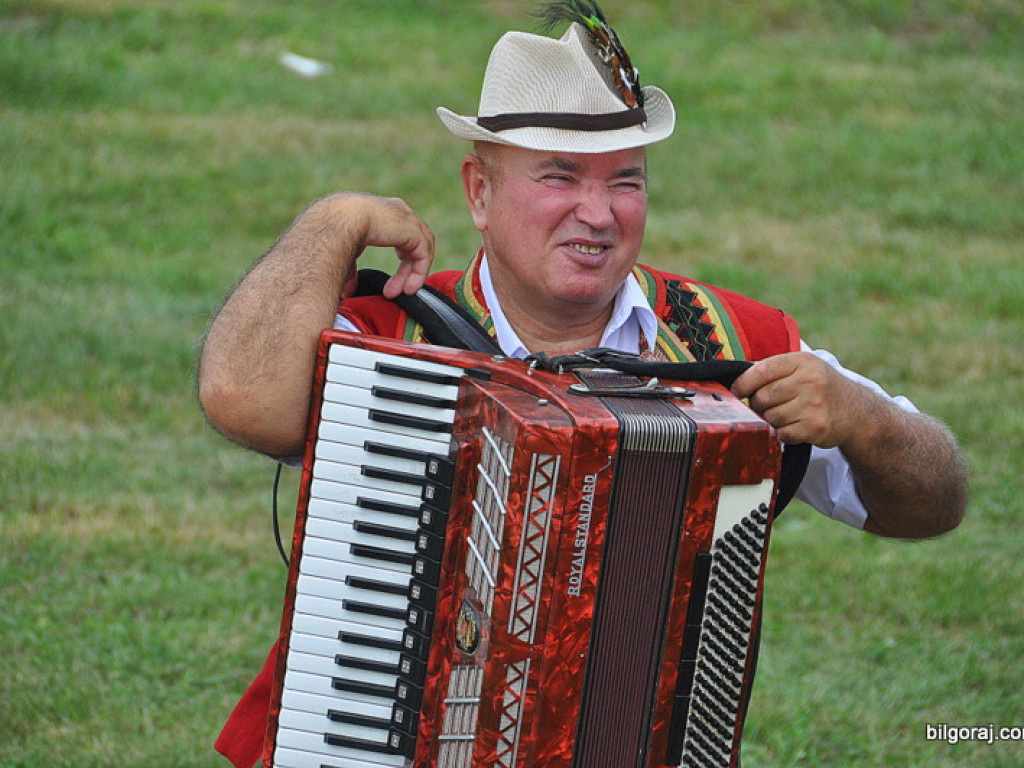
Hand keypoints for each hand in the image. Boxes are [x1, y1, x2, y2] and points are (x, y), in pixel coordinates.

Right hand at [332, 193, 434, 298]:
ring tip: (404, 293)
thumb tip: (348, 290)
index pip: (400, 238)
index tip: (389, 286)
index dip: (400, 264)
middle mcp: (395, 211)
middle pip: (411, 244)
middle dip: (406, 271)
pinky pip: (423, 254)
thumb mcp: (344, 253)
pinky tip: (409, 288)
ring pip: (420, 249)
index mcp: (380, 212)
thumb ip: (350, 269)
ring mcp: (405, 217)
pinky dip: (418, 272)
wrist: (336, 221)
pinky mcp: (412, 229)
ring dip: (413, 274)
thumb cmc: (331, 232)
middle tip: (394, 292)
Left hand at [731, 351, 860, 447]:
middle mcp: (810, 381)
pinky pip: (782, 433)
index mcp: (802, 362)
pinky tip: (794, 426)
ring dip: (771, 419)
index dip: (743, 382)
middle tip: (766, 405)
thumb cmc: (822, 387)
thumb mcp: (804, 368)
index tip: (736, 391)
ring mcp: (813, 405)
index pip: (762, 370)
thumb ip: (775, 369)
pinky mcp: (815, 427)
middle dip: (758, 404)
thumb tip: (738, 380)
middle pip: (762, 397)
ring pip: (770, 417)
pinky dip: (782, 433)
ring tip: (784, 414)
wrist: (857, 412)